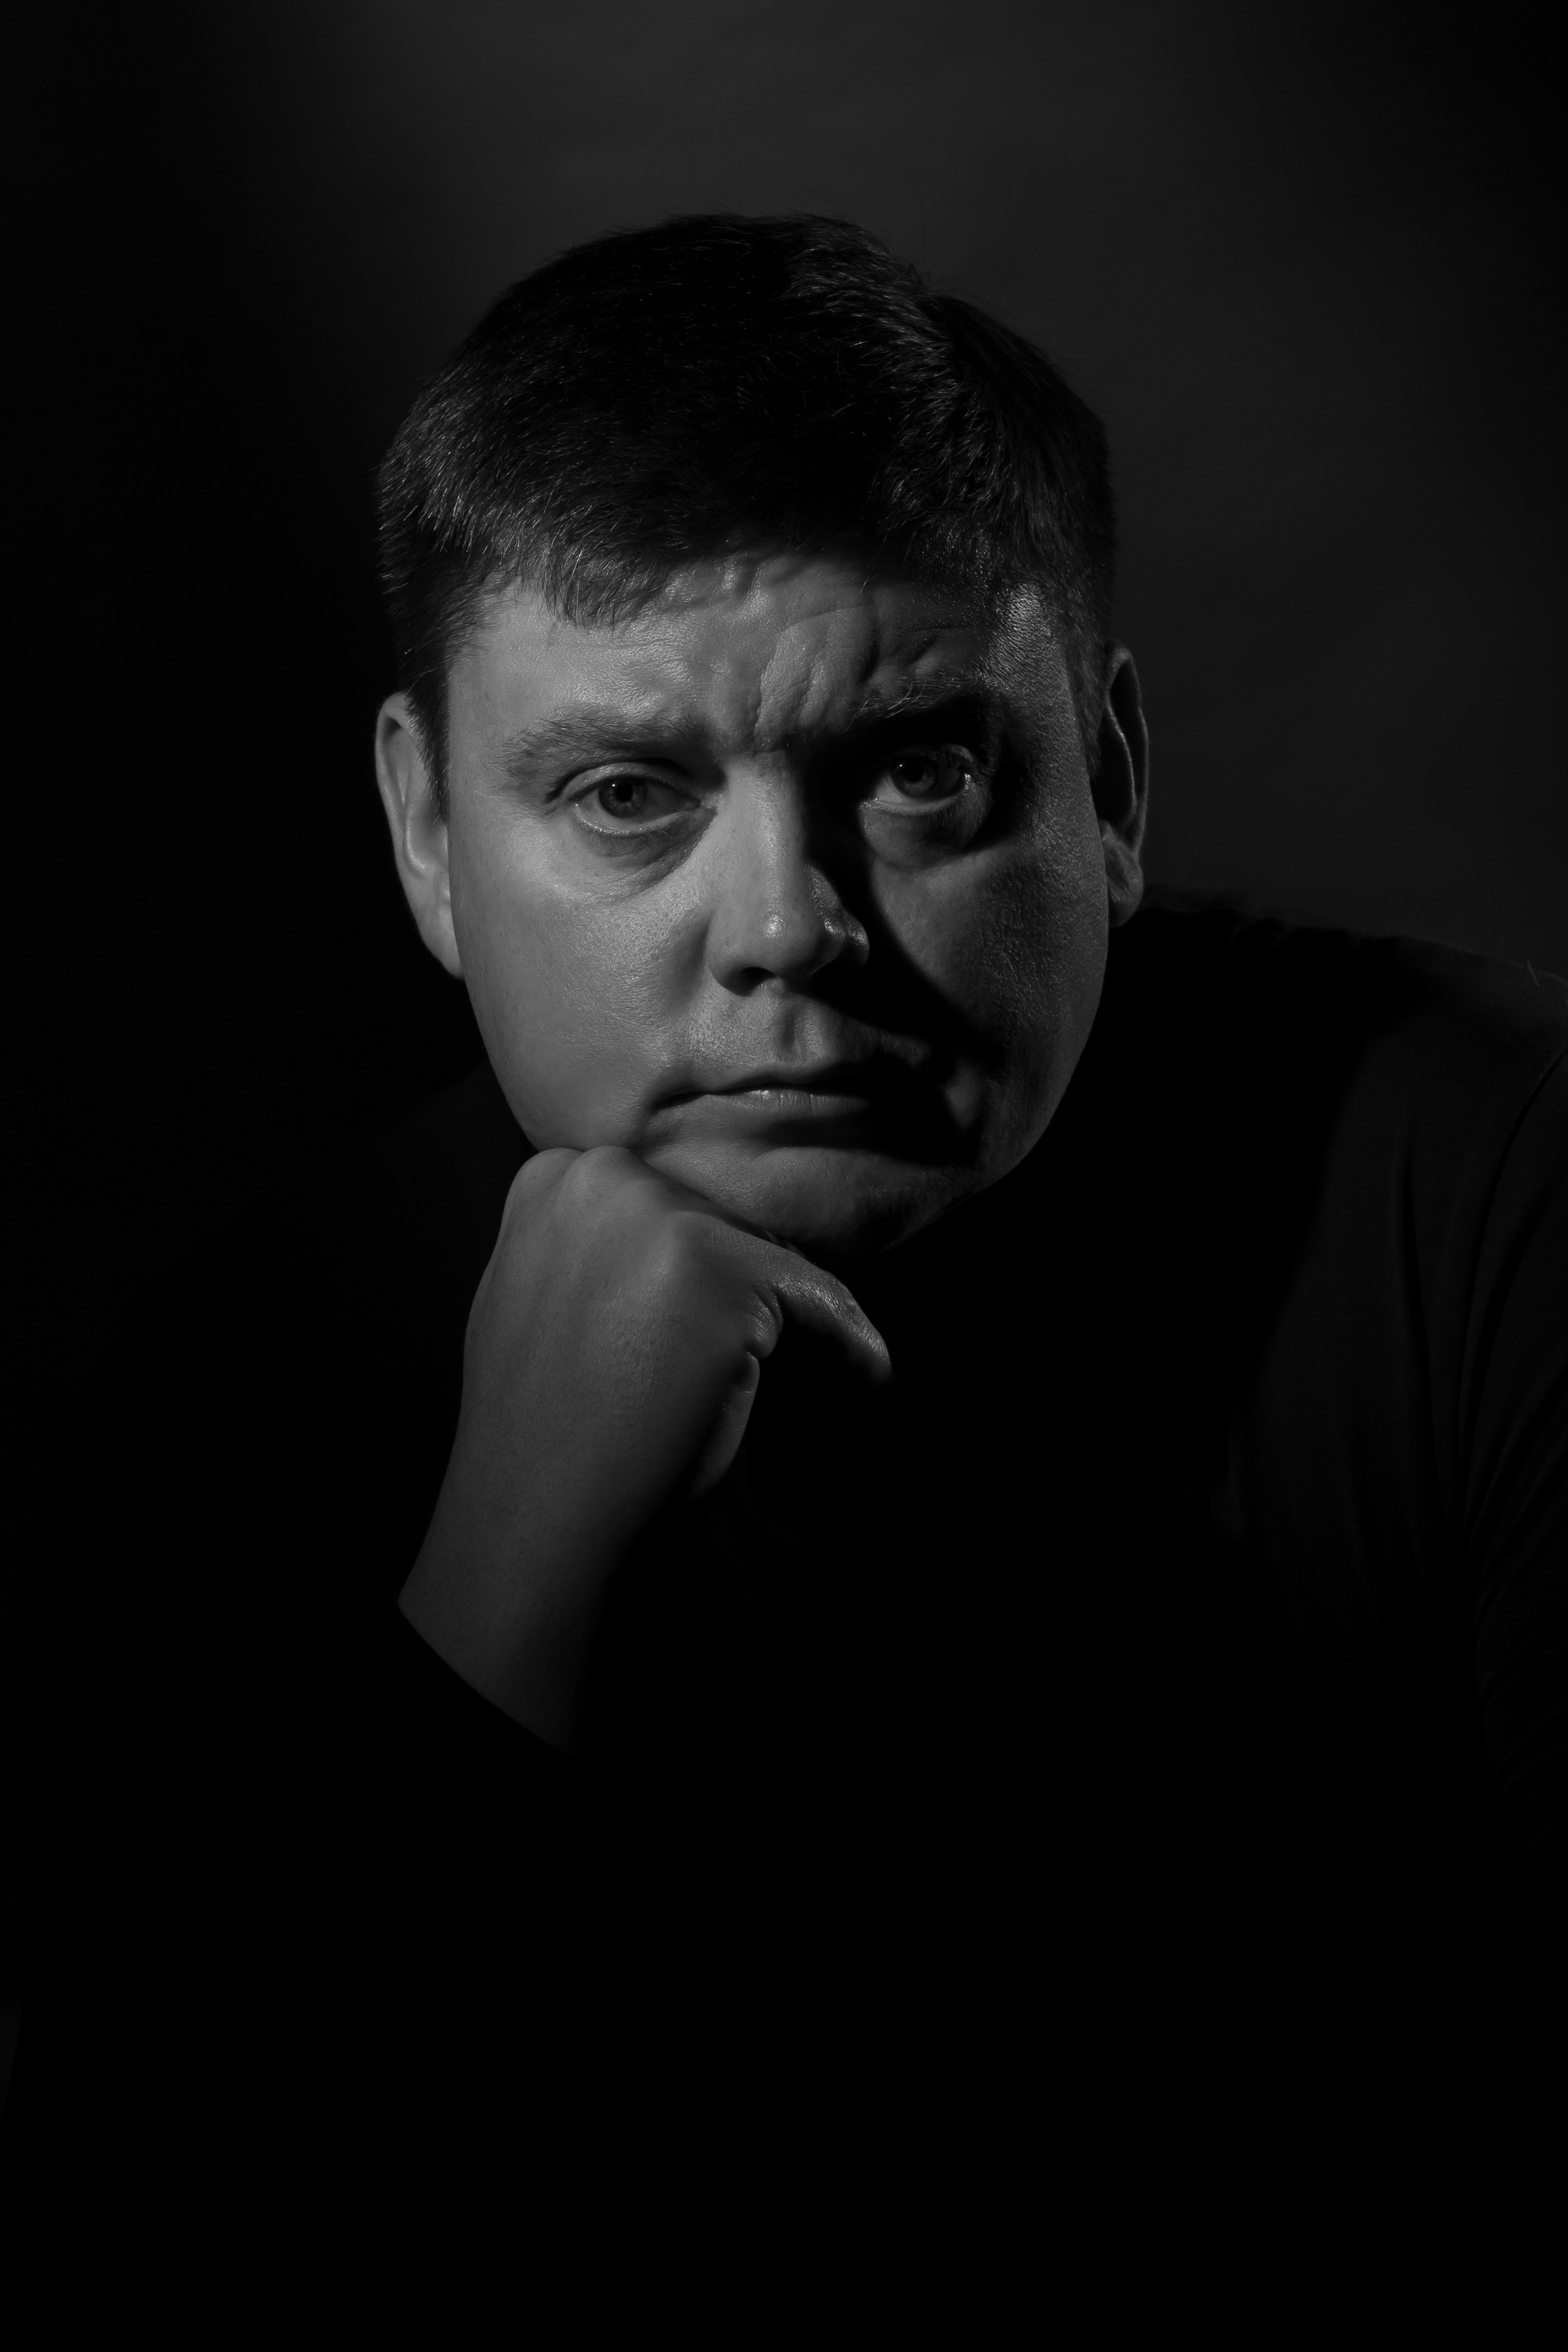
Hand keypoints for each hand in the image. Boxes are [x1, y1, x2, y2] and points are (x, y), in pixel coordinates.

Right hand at [399, 1145, 889, 1748]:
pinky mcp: (717, 1268)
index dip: (708, 1276)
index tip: (728, 1334)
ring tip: (796, 1391)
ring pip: (775, 1263)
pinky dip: (852, 1351)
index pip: (671, 1209)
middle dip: (752, 1297)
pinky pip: (823, 1302)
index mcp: (552, 1181)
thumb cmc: (544, 1447)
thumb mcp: (538, 1309)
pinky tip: (868, 1383)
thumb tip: (675, 1255)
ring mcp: (657, 1215)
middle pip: (728, 1227)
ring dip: (795, 1329)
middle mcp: (600, 1177)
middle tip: (760, 1374)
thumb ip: (595, 1255)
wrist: (533, 1533)